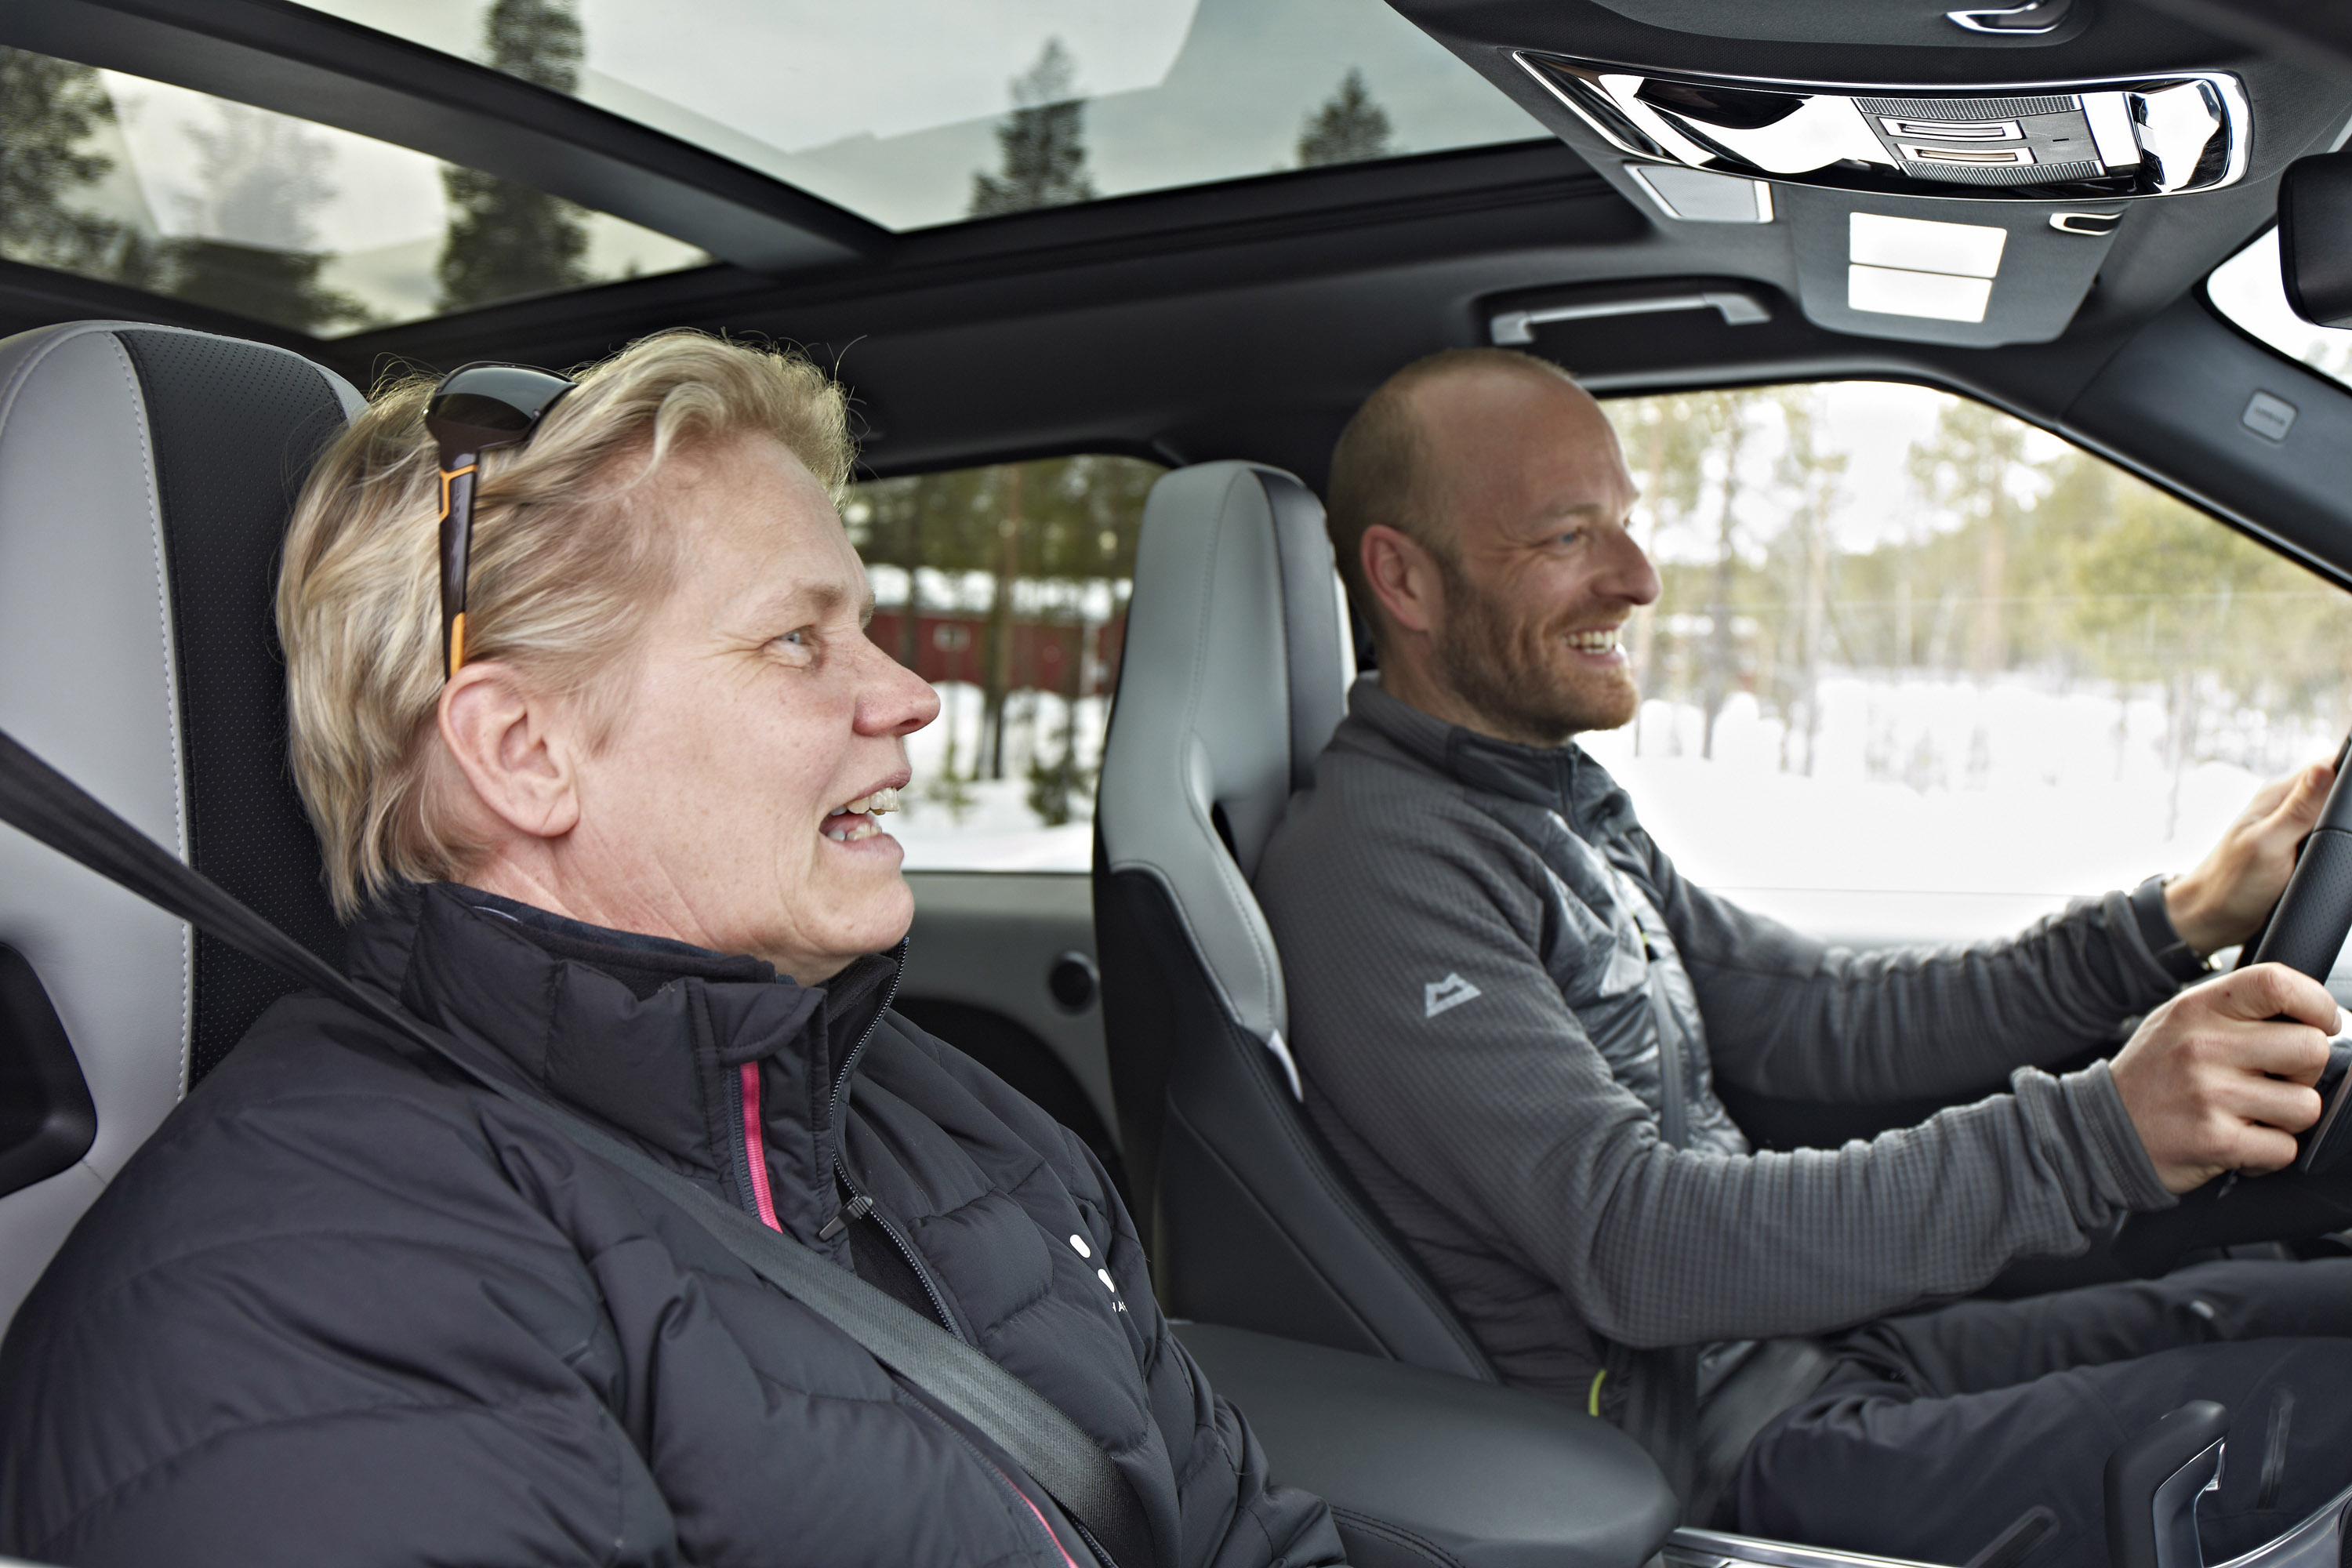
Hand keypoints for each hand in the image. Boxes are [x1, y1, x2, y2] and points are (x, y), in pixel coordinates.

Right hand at [2110, 963, 2336, 1193]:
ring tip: (2253, 1114)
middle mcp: (2205, 1046)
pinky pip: (2285, 1148)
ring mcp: (2211, 1095)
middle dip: (2306, 1071)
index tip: (2322, 1022)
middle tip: (2277, 1079)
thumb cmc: (2152, 1075)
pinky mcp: (2217, 1141)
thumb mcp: (2179, 1022)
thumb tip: (2312, 1018)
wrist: (2100, 1130)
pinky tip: (2242, 1143)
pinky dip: (2270, 1153)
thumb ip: (2236, 1012)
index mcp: (2199, 1008)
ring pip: (2306, 1105)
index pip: (2278, 983)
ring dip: (2288, 1117)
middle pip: (2311, 1049)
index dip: (2317, 1004)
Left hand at [2163, 757, 2336, 956]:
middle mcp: (2284, 807)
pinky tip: (2340, 849)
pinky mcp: (2294, 848)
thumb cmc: (2231, 882)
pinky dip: (2334, 841)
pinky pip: (2323, 835)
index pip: (2327, 765)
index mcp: (2278, 796)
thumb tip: (2323, 768)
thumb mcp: (2269, 844)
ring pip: (2331, 814)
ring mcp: (2290, 828)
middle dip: (2349, 803)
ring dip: (2343, 824)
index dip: (2350, 772)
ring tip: (2346, 838)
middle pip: (2334, 790)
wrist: (2212, 918)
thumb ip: (2298, 809)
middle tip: (2349, 829)